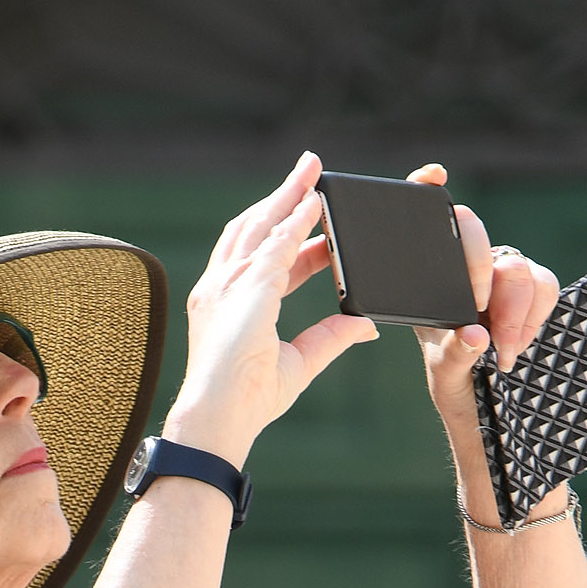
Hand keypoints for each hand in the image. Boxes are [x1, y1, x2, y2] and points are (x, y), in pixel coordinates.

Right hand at [160, 153, 380, 469]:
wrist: (219, 418)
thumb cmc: (248, 400)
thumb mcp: (300, 363)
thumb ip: (331, 338)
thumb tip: (367, 326)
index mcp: (231, 302)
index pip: (266, 257)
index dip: (293, 235)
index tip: (318, 217)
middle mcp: (223, 285)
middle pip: (256, 227)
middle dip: (284, 196)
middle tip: (309, 169)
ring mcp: (230, 284)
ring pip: (262, 225)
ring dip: (289, 195)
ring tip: (312, 170)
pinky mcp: (246, 288)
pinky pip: (275, 245)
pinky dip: (296, 222)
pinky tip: (315, 204)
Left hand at [411, 166, 560, 467]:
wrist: (487, 411)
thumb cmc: (453, 383)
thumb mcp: (443, 372)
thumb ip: (455, 354)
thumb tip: (477, 336)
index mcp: (433, 276)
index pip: (429, 220)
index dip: (426, 190)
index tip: (434, 177)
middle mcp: (469, 267)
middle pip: (478, 235)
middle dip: (478, 269)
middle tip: (477, 312)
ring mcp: (504, 276)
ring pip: (517, 265)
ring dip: (513, 307)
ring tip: (504, 350)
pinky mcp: (535, 292)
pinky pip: (545, 286)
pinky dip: (535, 316)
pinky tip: (519, 346)